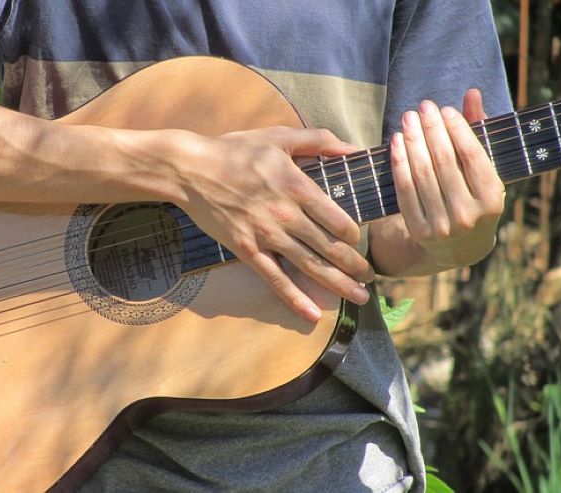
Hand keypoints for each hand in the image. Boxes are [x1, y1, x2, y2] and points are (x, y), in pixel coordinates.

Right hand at [178, 126, 374, 321]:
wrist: (191, 170)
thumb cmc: (235, 151)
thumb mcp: (279, 137)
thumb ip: (319, 140)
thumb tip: (352, 147)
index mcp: (298, 187)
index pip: (339, 220)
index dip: (354, 235)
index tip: (357, 242)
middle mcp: (287, 216)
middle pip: (331, 248)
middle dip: (355, 266)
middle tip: (369, 278)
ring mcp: (267, 236)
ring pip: (311, 267)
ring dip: (338, 285)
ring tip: (359, 298)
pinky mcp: (247, 250)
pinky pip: (275, 280)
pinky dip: (295, 299)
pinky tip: (312, 315)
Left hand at [389, 89, 504, 267]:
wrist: (460, 248)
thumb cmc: (475, 197)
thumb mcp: (485, 170)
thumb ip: (479, 131)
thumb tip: (472, 93)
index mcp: (492, 199)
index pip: (471, 155)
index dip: (456, 128)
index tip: (443, 109)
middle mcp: (468, 214)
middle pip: (444, 162)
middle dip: (431, 129)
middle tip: (422, 107)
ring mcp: (442, 226)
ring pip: (422, 174)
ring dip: (412, 141)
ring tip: (407, 119)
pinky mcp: (419, 231)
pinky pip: (405, 190)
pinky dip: (399, 163)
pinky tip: (396, 142)